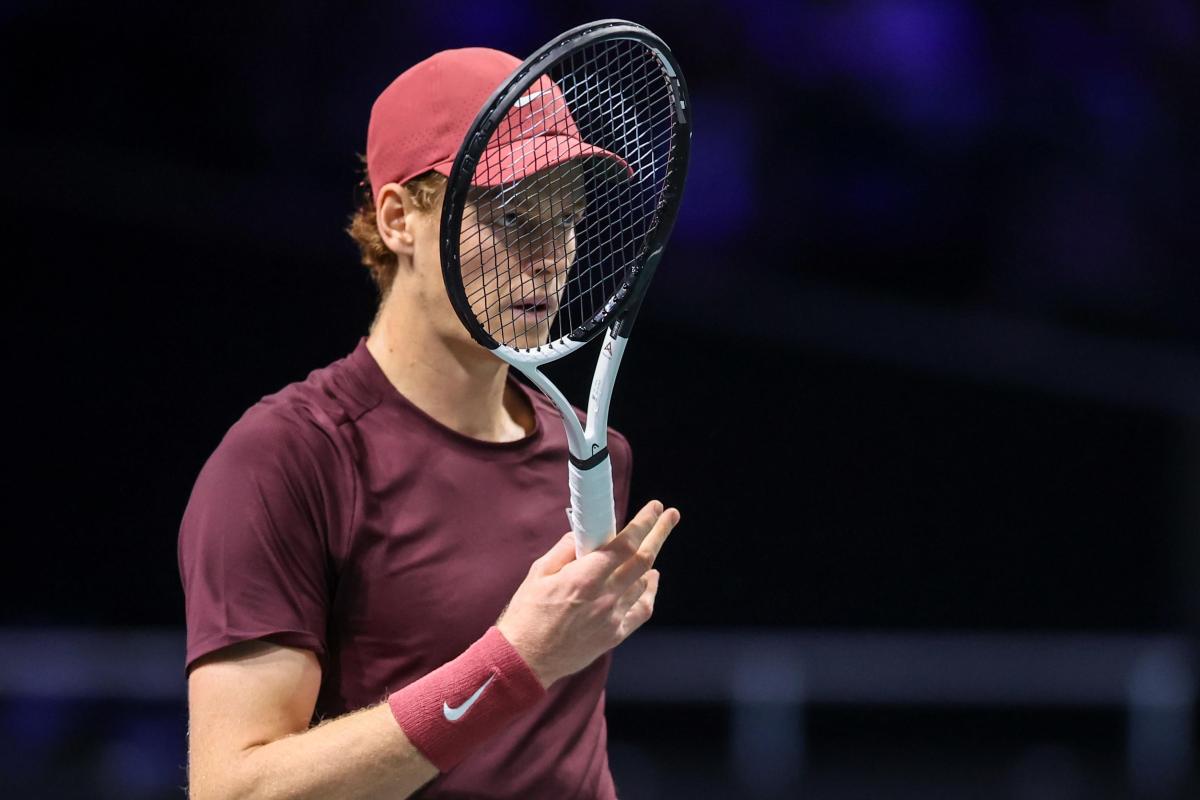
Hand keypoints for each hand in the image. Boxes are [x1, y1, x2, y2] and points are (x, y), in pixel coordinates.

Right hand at [496, 500, 679, 687]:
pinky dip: (649, 591)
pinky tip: (650, 580)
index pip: (624, 545)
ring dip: (650, 561)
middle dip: (659, 533)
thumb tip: (582, 533)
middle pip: (643, 559)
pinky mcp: (614, 635)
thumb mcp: (538, 573)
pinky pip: (642, 609)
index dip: (644, 523)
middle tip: (671, 515)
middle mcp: (604, 596)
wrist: (526, 660)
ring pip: (643, 582)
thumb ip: (564, 550)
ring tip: (650, 546)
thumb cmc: (527, 615)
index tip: (655, 508)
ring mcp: (612, 617)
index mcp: (584, 578)